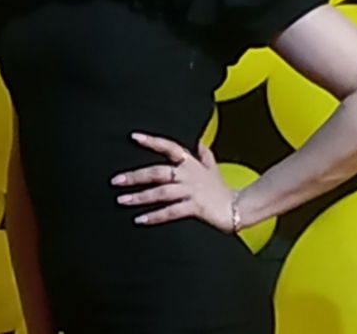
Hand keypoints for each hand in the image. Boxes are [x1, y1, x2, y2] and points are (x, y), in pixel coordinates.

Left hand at [110, 131, 237, 232]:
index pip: (169, 147)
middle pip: (158, 172)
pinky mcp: (195, 208)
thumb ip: (204, 155)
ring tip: (122, 200)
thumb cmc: (222, 190)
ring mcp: (191, 191)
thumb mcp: (213, 169)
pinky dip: (154, 216)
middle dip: (135, 176)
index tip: (134, 137)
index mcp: (191, 164)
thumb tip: (200, 141)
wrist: (240, 208)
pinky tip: (140, 219)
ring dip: (140, 197)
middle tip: (116, 181)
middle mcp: (189, 175)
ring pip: (161, 192)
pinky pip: (171, 212)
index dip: (152, 141)